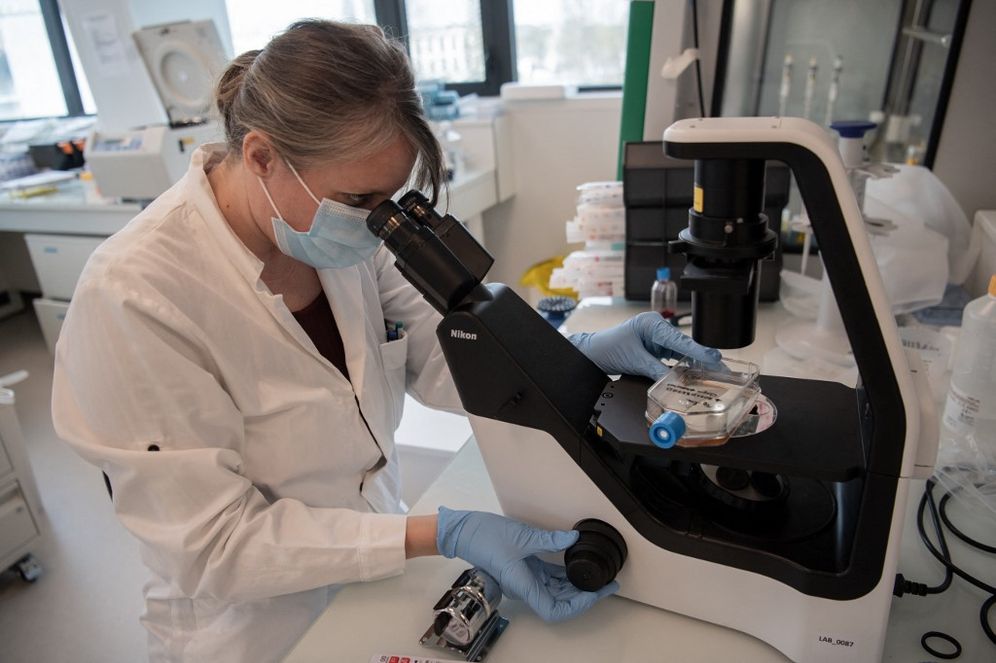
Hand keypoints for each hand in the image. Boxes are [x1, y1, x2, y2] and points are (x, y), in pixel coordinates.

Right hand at [436, 507, 617, 621]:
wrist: (465, 532)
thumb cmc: (486, 537)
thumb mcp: (522, 537)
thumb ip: (550, 540)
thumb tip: (573, 539)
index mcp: (524, 585)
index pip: (555, 610)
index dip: (579, 606)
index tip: (597, 593)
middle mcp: (525, 587)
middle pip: (559, 602)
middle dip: (584, 596)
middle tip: (605, 584)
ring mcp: (525, 579)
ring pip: (555, 591)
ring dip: (574, 587)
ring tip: (594, 576)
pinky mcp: (524, 569)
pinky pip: (547, 579)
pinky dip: (563, 576)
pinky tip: (575, 567)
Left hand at [569, 312, 721, 380]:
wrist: (593, 354)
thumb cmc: (607, 348)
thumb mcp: (634, 361)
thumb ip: (656, 371)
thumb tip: (674, 382)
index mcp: (651, 323)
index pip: (679, 340)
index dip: (698, 351)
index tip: (713, 359)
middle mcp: (656, 327)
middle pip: (684, 344)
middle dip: (702, 357)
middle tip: (721, 369)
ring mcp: (656, 337)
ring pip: (681, 351)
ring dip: (695, 362)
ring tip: (714, 372)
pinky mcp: (655, 347)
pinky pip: (673, 356)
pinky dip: (683, 365)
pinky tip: (696, 373)